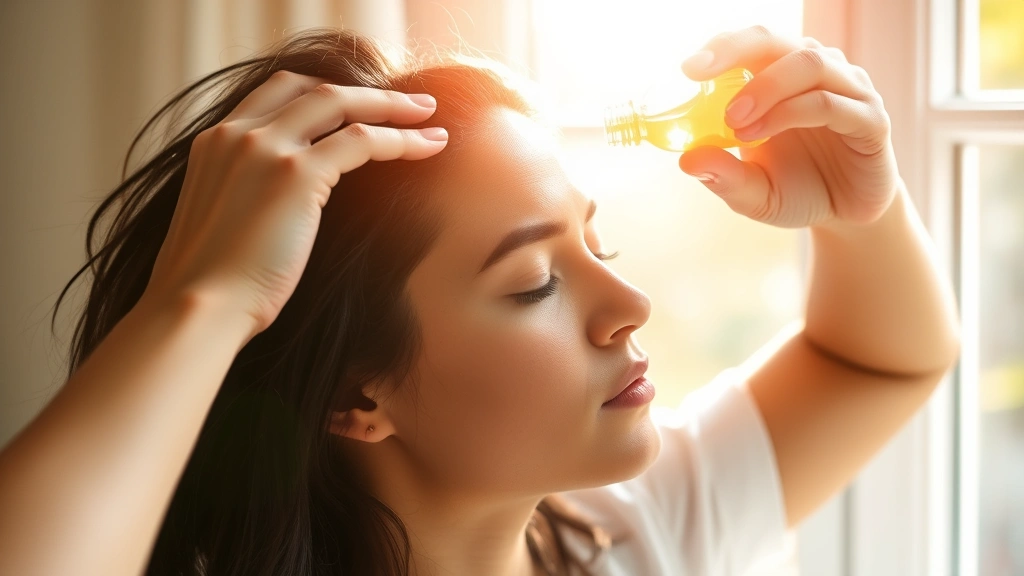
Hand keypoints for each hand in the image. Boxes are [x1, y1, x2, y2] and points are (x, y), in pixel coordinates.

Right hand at [143, 71, 448, 338]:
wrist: (197, 307)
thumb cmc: (211, 287)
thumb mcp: (221, 223)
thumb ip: (245, 196)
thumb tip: (281, 208)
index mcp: (213, 142)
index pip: (276, 92)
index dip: (323, 91)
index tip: (358, 105)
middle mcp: (237, 134)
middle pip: (312, 88)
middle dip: (365, 92)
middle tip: (409, 103)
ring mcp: (265, 148)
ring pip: (341, 104)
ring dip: (392, 107)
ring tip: (429, 117)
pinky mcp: (296, 174)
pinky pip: (361, 141)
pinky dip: (400, 140)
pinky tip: (428, 146)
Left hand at [677, 26, 898, 228]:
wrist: (848, 217)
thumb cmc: (798, 191)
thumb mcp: (753, 192)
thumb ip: (724, 177)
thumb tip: (686, 160)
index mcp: (782, 78)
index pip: (752, 44)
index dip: (721, 47)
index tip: (687, 68)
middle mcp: (816, 74)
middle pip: (776, 41)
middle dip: (735, 51)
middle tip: (700, 76)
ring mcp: (848, 92)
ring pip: (807, 64)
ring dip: (764, 89)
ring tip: (734, 123)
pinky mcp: (871, 119)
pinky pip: (830, 102)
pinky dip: (791, 113)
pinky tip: (762, 134)